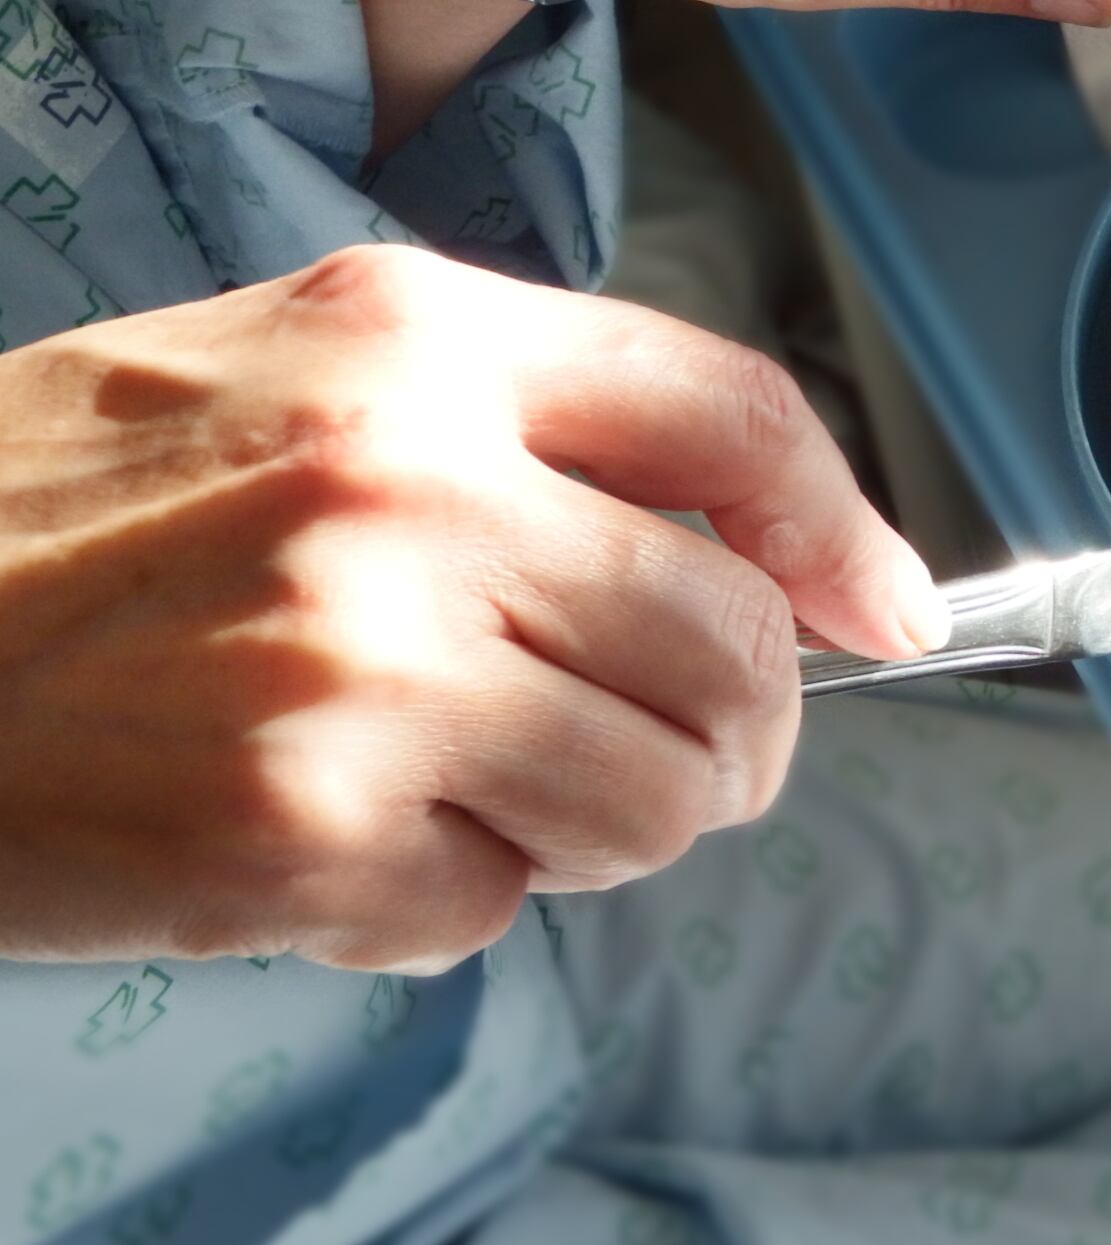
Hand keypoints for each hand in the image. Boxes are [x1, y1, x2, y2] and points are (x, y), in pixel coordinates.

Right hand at [0, 246, 946, 971]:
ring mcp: (361, 663)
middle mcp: (414, 485)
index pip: (736, 413)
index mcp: (423, 342)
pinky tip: (324, 835)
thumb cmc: (64, 509)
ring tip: (471, 792)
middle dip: (740, 727)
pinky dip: (440, 897)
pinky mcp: (298, 830)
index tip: (893, 613)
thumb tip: (770, 561)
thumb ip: (527, 430)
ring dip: (605, 824)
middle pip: (734, 635)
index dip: (847, 527)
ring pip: (655, 794)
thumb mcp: (299, 373)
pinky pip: (492, 902)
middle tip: (668, 754)